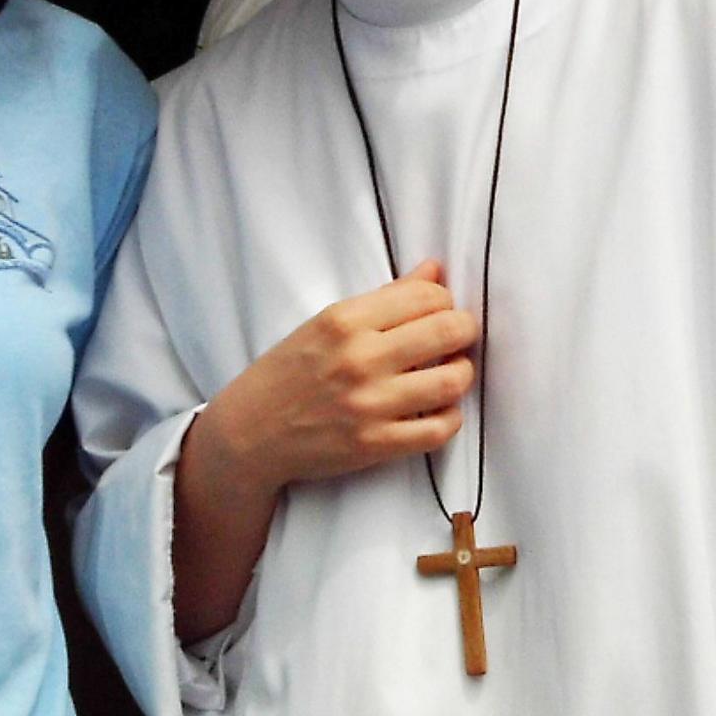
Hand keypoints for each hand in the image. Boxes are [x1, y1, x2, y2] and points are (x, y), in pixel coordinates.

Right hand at [199, 260, 477, 499]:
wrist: (251, 432)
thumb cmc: (290, 372)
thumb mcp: (327, 323)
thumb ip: (386, 298)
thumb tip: (435, 270)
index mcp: (345, 320)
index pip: (427, 295)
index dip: (444, 300)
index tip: (439, 310)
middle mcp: (359, 359)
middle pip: (448, 331)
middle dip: (464, 330)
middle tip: (458, 337)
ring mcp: (368, 404)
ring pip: (452, 381)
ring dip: (461, 373)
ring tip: (450, 372)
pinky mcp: (374, 445)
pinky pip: (439, 429)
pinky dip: (450, 418)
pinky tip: (438, 410)